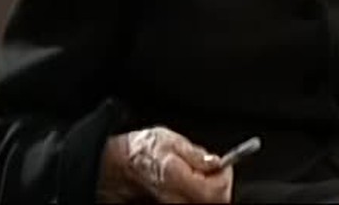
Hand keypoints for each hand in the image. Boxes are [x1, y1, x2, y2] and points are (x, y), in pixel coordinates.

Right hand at [98, 126, 232, 202]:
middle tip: (209, 171)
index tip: (221, 165)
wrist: (114, 167)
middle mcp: (174, 200)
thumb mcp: (169, 140)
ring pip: (202, 204)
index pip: (218, 192)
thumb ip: (195, 154)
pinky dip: (194, 196)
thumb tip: (216, 162)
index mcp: (177, 178)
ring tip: (194, 177)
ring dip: (205, 191)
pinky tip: (186, 186)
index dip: (224, 176)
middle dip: (216, 185)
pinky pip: (190, 204)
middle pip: (213, 202)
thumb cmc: (139, 152)